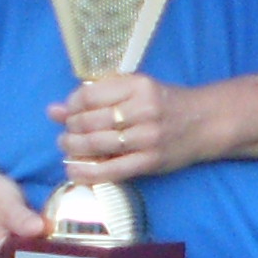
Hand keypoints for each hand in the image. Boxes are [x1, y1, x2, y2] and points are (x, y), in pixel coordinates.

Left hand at [51, 72, 209, 183]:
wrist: (204, 122)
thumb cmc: (164, 103)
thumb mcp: (133, 90)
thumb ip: (95, 97)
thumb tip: (52, 111)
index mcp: (138, 85)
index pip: (89, 95)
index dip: (71, 106)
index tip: (68, 112)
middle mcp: (143, 109)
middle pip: (90, 121)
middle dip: (70, 129)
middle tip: (66, 133)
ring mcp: (148, 137)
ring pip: (97, 144)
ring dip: (74, 148)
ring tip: (68, 148)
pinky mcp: (151, 161)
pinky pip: (112, 170)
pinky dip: (88, 172)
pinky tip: (74, 170)